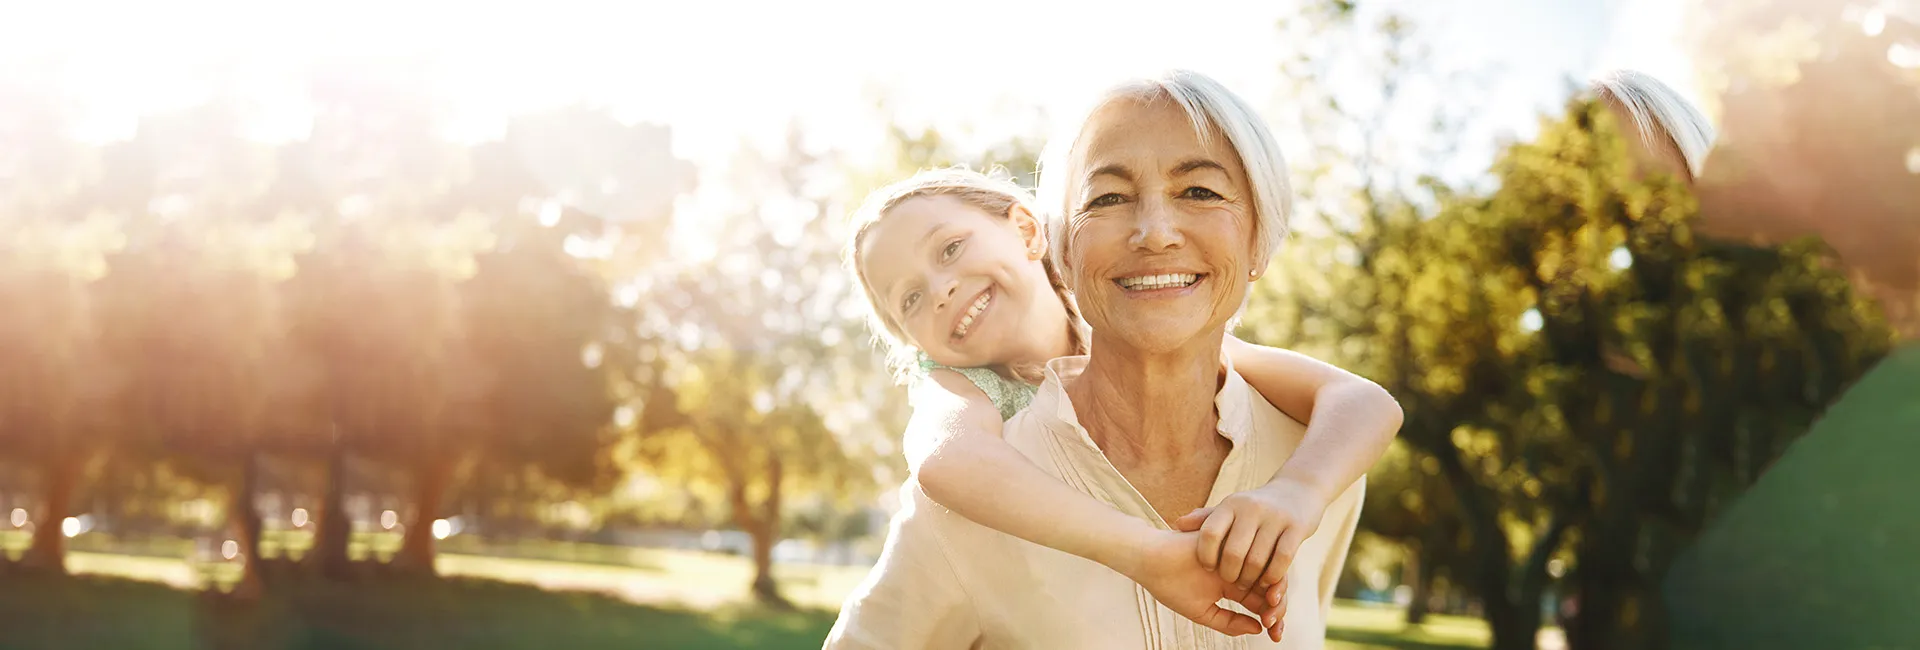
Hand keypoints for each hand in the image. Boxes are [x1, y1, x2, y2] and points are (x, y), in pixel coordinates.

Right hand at [1116, 529, 1287, 637]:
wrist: (1151, 559)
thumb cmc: (1171, 586)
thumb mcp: (1202, 612)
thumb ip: (1229, 622)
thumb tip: (1259, 629)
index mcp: (1232, 586)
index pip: (1259, 602)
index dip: (1271, 618)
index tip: (1275, 635)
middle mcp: (1239, 569)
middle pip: (1268, 587)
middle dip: (1277, 607)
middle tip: (1275, 622)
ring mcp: (1238, 555)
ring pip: (1267, 572)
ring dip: (1275, 591)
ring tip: (1272, 607)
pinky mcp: (1235, 540)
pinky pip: (1258, 554)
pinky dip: (1266, 572)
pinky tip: (1266, 589)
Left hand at [1174, 477, 1329, 593]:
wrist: (1298, 490)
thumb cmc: (1255, 507)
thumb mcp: (1230, 508)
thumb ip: (1205, 519)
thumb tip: (1177, 524)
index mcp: (1230, 505)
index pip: (1210, 533)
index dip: (1206, 556)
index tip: (1208, 568)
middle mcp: (1251, 509)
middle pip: (1233, 553)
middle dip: (1230, 574)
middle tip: (1231, 583)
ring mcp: (1275, 518)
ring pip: (1257, 560)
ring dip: (1251, 579)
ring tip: (1247, 585)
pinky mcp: (1296, 528)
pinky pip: (1282, 560)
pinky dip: (1272, 576)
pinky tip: (1268, 582)